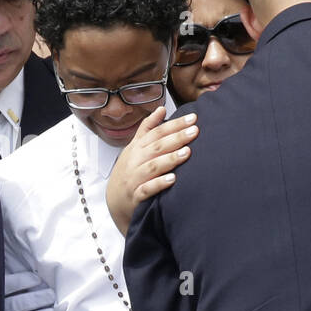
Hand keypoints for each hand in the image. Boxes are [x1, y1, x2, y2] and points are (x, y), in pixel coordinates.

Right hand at [107, 108, 197, 234]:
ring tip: (187, 153)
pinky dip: (159, 184)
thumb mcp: (135, 147)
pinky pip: (147, 189)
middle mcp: (135, 161)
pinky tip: (173, 179)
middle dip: (176, 138)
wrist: (115, 201)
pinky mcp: (136, 196)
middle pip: (156, 147)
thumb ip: (148, 128)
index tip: (193, 118)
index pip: (157, 132)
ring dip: (170, 159)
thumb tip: (160, 109)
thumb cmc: (129, 171)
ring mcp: (135, 178)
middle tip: (194, 131)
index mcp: (137, 147)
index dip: (174, 124)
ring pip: (152, 167)